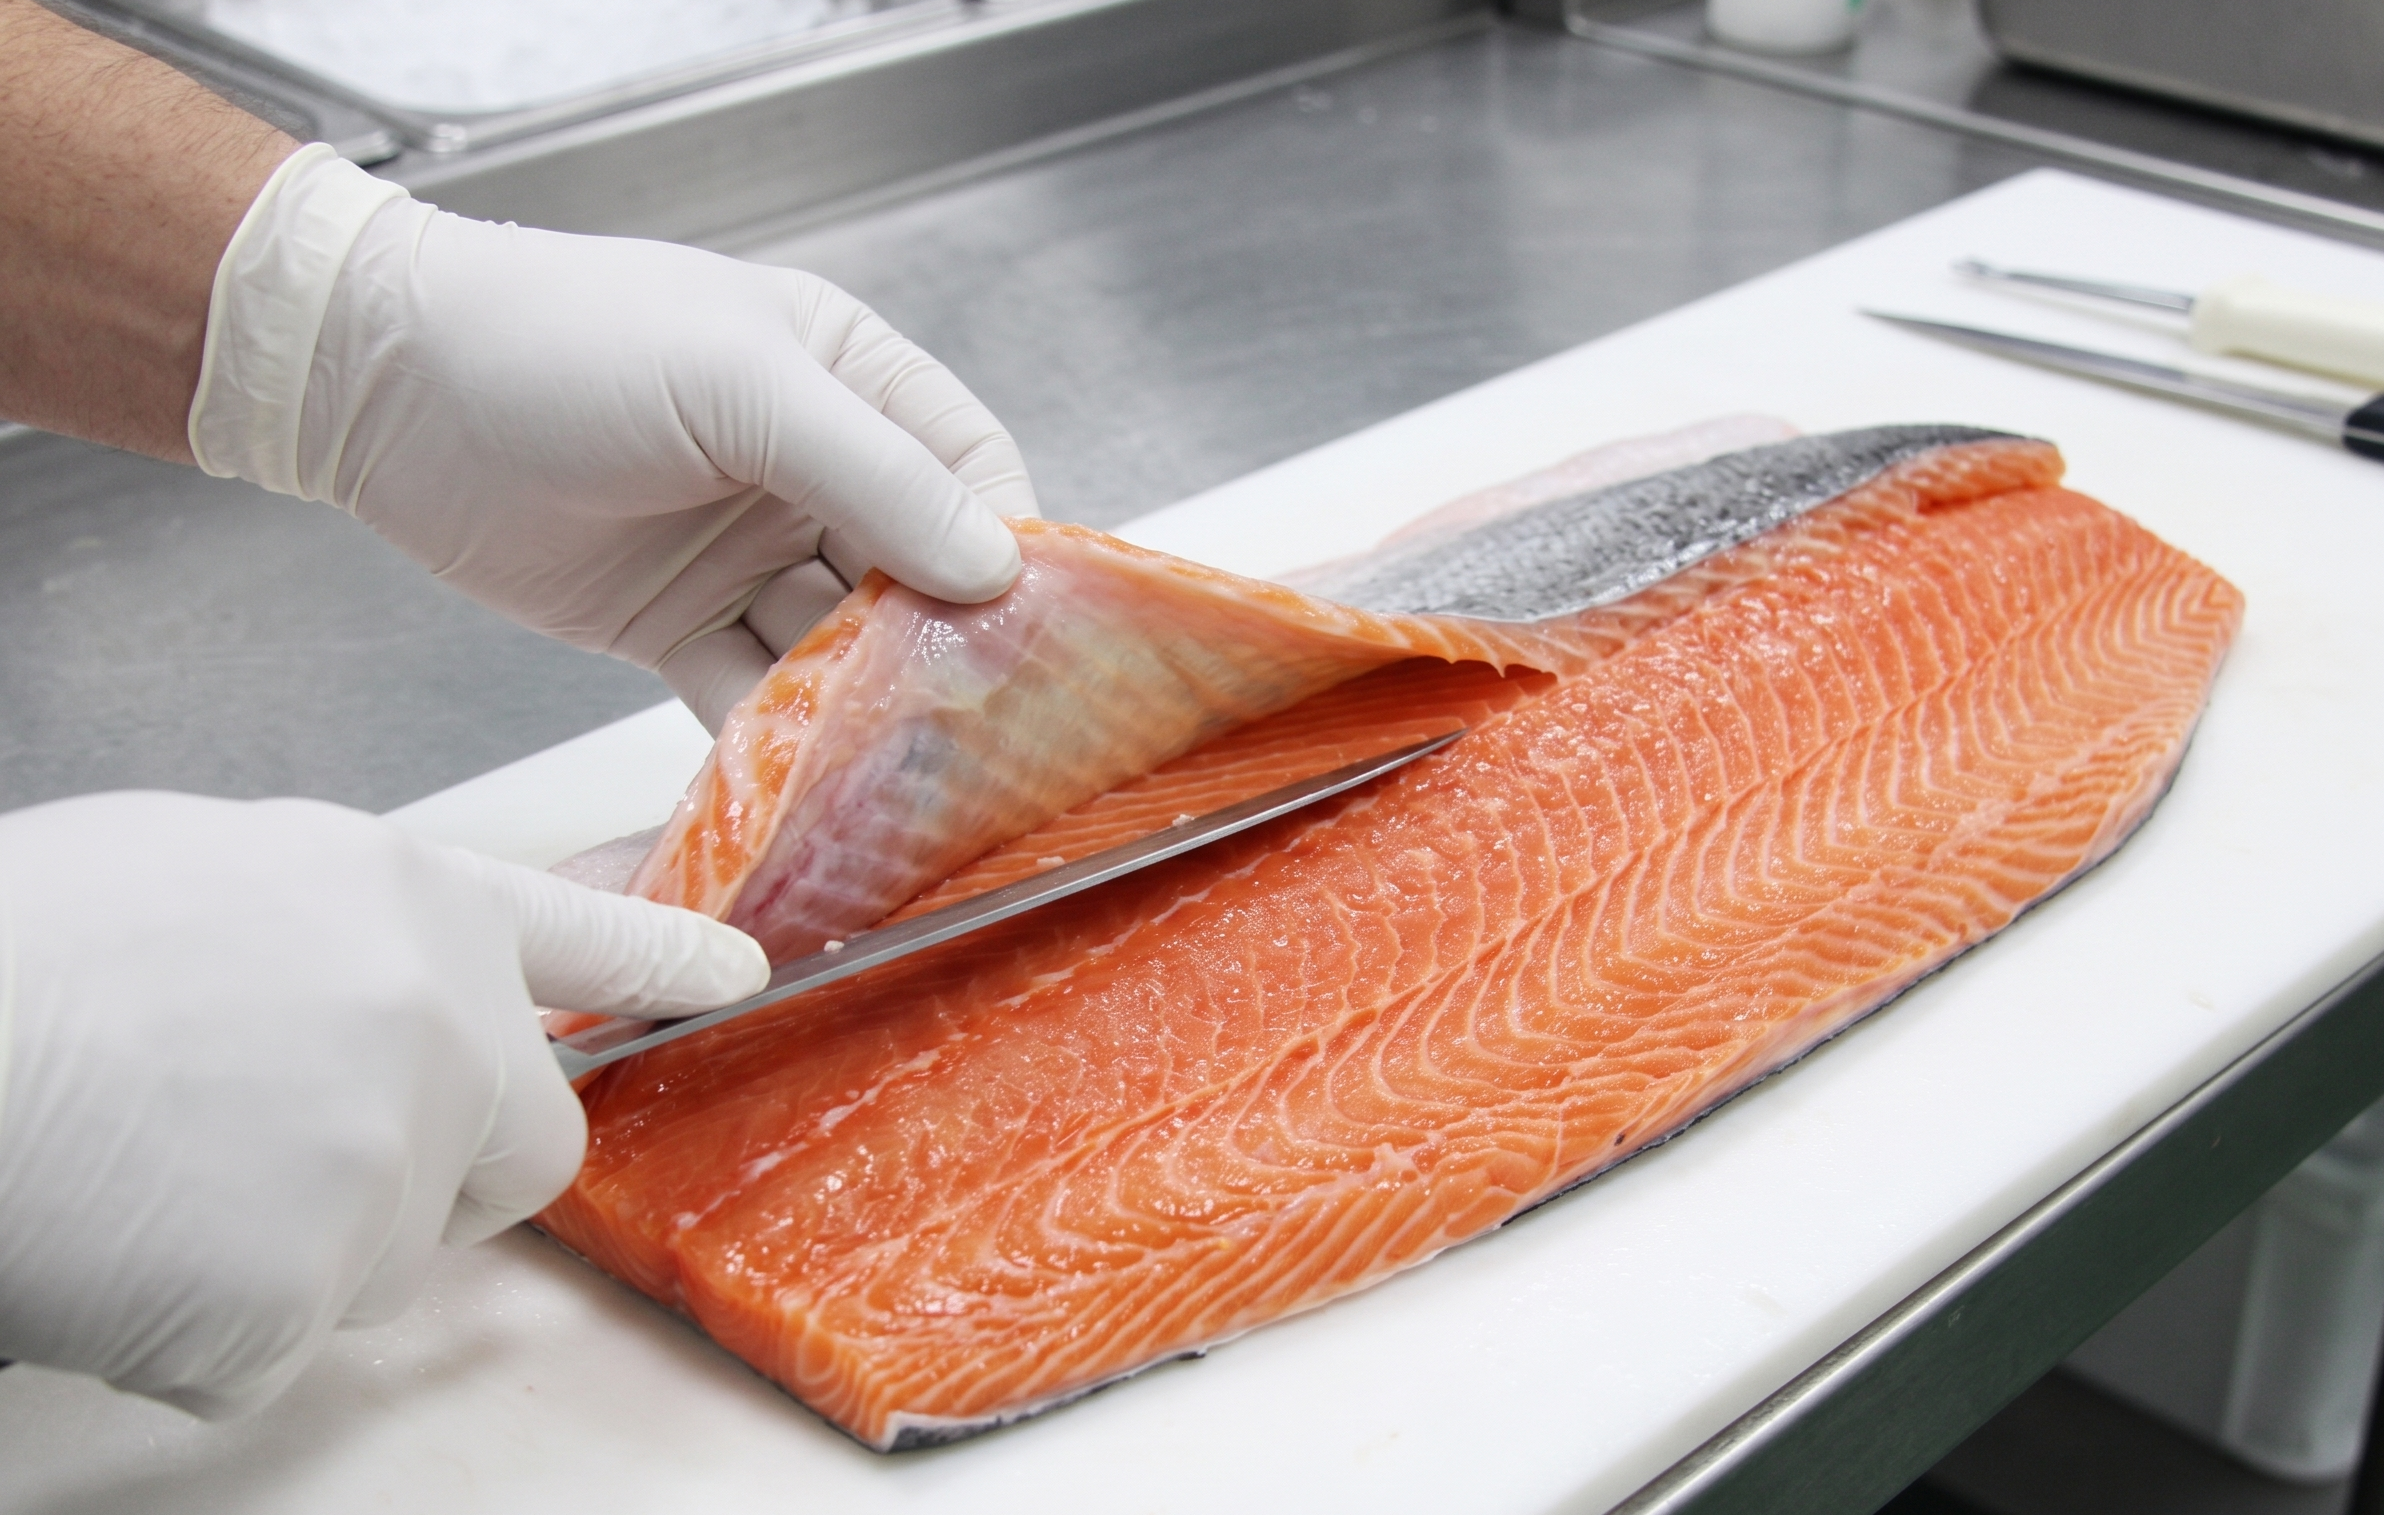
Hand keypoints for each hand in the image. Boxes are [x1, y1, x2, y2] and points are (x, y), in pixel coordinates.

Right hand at [0, 792, 765, 1417]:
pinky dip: (199, 1327)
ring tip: (156, 1176)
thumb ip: (328, 935)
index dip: (660, 957)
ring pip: (387, 1259)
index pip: (581, 934)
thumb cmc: (29, 950)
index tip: (737, 973)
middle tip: (311, 1164)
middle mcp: (440, 1027)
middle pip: (526, 1146)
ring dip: (293, 1249)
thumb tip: (344, 988)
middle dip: (447, 1177)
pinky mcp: (314, 1289)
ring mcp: (391, 1161)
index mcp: (408, 902)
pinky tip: (121, 1250)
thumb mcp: (207, 871)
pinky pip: (275, 1345)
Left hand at [189, 145, 1038, 730]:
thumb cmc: (563, 340)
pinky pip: (749, 693)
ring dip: (862, 703)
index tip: (1038, 628)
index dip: (1006, 546)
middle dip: (941, 644)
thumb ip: (871, 473)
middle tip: (977, 722)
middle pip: (911, 572)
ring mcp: (743, 552)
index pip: (965, 468)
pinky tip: (802, 782)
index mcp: (843, 379)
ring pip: (835, 645)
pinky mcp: (677, 625)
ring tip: (899, 768)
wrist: (383, 386)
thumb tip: (992, 563)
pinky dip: (775, 740)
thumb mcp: (738, 382)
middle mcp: (807, 469)